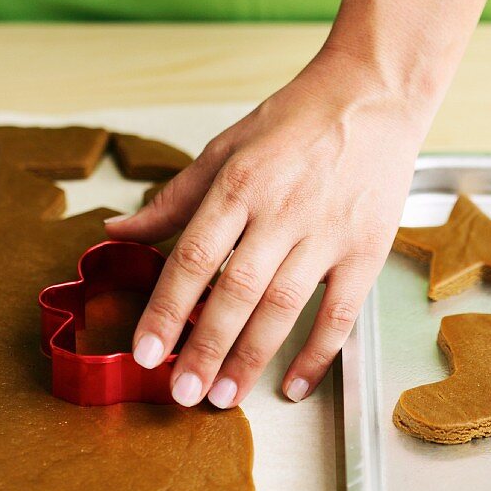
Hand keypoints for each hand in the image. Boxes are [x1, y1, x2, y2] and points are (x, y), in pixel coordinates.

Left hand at [105, 46, 431, 408]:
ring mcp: (327, 233)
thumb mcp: (224, 149)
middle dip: (204, 347)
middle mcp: (281, 211)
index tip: (145, 353)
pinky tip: (294, 385)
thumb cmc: (295, 122)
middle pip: (235, 291)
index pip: (192, 258)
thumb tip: (116, 231)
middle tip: (182, 394)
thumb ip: (172, 199)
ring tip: (223, 396)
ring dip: (251, 357)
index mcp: (238, 185)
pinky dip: (318, 353)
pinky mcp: (367, 249)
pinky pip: (341, 312)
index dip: (165, 310)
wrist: (373, 94)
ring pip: (283, 306)